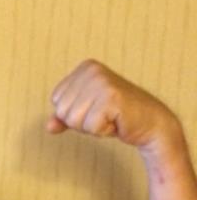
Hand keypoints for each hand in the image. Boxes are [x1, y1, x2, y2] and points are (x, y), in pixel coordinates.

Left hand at [46, 60, 183, 156]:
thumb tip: (49, 127)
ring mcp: (102, 83)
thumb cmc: (116, 116)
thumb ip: (64, 117)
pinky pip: (90, 127)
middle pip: (63, 112)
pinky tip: (116, 122)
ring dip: (91, 127)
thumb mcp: (85, 113)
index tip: (96, 108)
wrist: (150, 122)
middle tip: (104, 115)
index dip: (74, 113)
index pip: (56, 100)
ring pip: (74, 121)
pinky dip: (102, 131)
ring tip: (110, 117)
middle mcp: (92, 70)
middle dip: (81, 122)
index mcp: (84, 68)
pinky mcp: (111, 98)